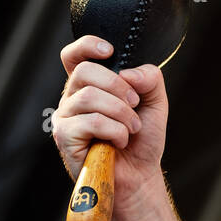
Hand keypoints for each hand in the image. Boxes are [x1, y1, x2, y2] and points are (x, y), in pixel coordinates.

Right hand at [52, 36, 168, 215]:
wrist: (140, 174)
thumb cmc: (142, 139)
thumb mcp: (155, 102)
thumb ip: (150, 79)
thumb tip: (129, 72)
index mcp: (90, 84)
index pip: (74, 55)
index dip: (87, 46)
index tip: (110, 51)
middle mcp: (73, 97)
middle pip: (85, 71)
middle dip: (118, 86)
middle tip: (134, 106)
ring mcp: (65, 116)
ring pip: (90, 96)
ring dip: (121, 113)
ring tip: (131, 129)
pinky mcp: (64, 136)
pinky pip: (91, 121)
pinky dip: (115, 131)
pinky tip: (119, 142)